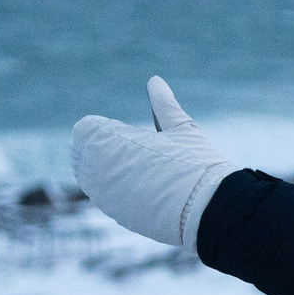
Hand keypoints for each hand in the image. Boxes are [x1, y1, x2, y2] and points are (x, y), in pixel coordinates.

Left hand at [71, 77, 236, 248]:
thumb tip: (155, 80)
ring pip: (92, 177)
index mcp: (107, 140)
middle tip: (137, 152)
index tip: (129, 133)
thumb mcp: (181, 128)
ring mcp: (103, 194)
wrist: (209, 208)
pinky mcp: (115, 214)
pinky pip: (107, 198)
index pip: (87, 128)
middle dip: (104, 149)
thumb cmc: (196, 163)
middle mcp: (97, 168)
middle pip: (84, 152)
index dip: (108, 128)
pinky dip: (120, 192)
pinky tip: (147, 191)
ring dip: (109, 172)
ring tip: (143, 172)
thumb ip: (163, 105)